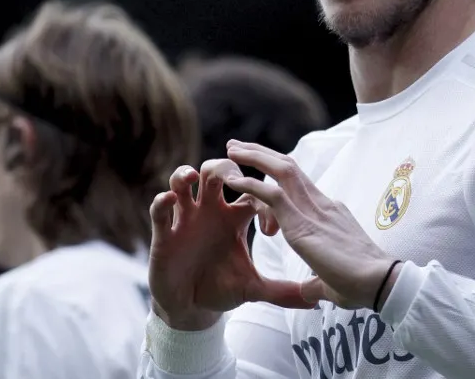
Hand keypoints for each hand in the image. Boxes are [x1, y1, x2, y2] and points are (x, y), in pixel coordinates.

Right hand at [147, 162, 312, 330]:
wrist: (191, 307)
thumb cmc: (222, 288)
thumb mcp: (254, 288)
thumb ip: (283, 291)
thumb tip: (315, 300)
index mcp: (236, 217)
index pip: (253, 190)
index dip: (264, 200)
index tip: (271, 232)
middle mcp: (211, 210)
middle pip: (218, 170)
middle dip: (227, 166)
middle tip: (235, 177)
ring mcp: (186, 218)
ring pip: (183, 180)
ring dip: (186, 173)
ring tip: (192, 177)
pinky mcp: (164, 233)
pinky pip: (159, 209)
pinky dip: (162, 200)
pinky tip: (170, 200)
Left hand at [224, 140, 397, 310]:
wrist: (379, 282)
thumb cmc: (361, 284)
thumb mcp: (331, 280)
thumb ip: (317, 280)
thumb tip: (309, 290)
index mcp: (330, 213)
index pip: (299, 186)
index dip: (276, 178)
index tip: (256, 174)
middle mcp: (322, 204)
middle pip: (289, 168)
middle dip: (262, 154)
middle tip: (237, 146)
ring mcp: (313, 210)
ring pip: (281, 170)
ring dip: (254, 157)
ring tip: (231, 149)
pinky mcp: (302, 224)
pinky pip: (272, 195)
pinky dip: (250, 185)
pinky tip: (233, 181)